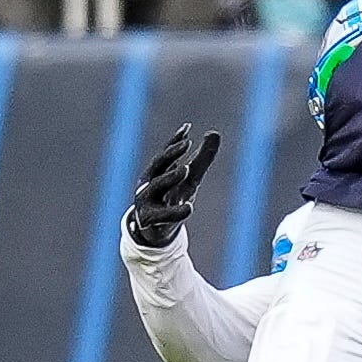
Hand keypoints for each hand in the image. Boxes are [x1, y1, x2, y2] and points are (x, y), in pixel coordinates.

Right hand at [126, 125, 221, 248]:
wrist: (155, 233)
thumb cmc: (171, 200)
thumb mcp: (190, 179)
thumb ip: (202, 158)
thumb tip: (214, 132)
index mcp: (156, 173)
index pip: (165, 154)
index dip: (175, 141)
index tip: (187, 128)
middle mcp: (148, 185)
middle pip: (158, 166)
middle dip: (171, 154)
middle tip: (187, 144)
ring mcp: (147, 202)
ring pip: (157, 187)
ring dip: (170, 176)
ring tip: (185, 169)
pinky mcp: (151, 221)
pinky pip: (162, 216)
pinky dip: (175, 212)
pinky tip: (189, 208)